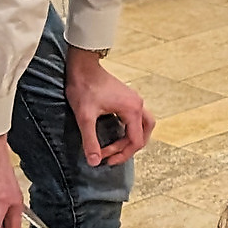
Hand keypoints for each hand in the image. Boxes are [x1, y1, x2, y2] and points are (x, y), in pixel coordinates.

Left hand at [66, 49, 149, 166]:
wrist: (83, 66)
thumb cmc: (84, 87)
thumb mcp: (85, 117)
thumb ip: (90, 140)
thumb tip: (94, 161)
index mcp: (132, 110)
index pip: (136, 141)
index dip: (122, 154)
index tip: (105, 160)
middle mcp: (137, 105)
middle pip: (144, 134)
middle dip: (129, 148)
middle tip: (112, 157)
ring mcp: (134, 100)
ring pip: (144, 125)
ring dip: (133, 138)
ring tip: (118, 148)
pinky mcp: (128, 97)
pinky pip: (137, 118)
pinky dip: (130, 129)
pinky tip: (116, 133)